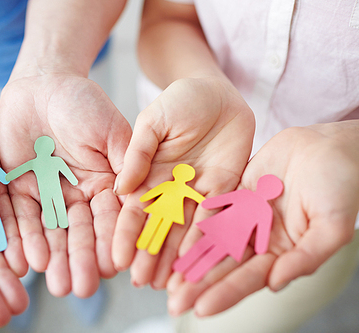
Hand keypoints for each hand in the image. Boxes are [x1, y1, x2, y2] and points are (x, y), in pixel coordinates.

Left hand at [0, 74, 131, 296]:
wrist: (43, 85)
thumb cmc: (84, 102)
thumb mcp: (111, 130)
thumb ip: (125, 163)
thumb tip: (137, 200)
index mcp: (106, 184)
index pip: (111, 218)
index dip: (112, 241)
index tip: (115, 266)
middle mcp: (78, 196)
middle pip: (80, 233)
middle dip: (81, 259)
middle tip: (81, 288)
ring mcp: (48, 195)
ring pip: (51, 232)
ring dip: (53, 258)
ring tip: (55, 284)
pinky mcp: (19, 190)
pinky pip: (19, 217)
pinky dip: (22, 238)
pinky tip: (25, 261)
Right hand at [112, 77, 254, 288]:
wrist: (217, 92)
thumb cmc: (180, 100)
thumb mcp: (153, 121)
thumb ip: (138, 152)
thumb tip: (121, 187)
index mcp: (147, 175)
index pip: (133, 210)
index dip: (125, 234)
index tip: (117, 258)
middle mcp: (170, 190)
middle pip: (158, 228)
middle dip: (149, 254)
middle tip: (142, 282)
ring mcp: (196, 193)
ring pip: (185, 230)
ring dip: (177, 256)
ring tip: (170, 283)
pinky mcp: (224, 190)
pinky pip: (217, 217)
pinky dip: (209, 238)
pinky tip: (201, 259)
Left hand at [167, 122, 358, 316]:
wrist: (330, 146)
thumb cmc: (342, 185)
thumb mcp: (333, 225)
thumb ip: (307, 256)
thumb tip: (275, 284)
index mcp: (283, 252)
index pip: (249, 278)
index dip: (225, 293)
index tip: (200, 308)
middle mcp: (260, 238)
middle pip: (224, 265)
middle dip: (199, 283)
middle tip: (173, 301)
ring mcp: (246, 217)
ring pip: (213, 241)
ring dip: (190, 258)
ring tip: (166, 275)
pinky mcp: (236, 195)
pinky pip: (211, 211)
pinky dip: (193, 224)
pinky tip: (173, 235)